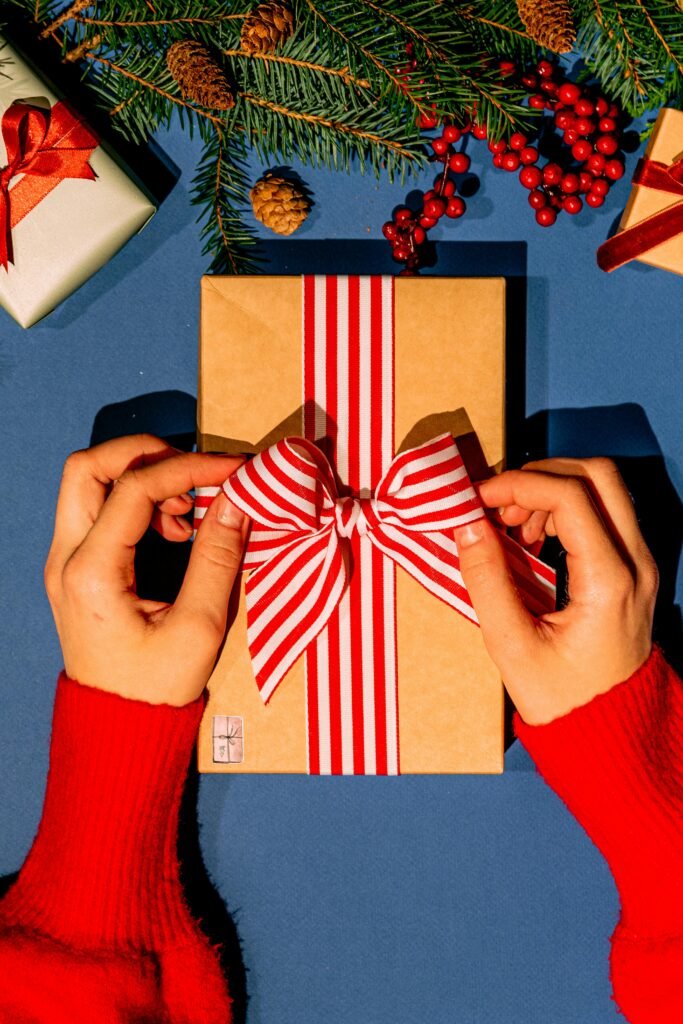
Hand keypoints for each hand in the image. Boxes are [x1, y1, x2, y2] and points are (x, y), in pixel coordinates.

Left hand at [44, 435, 247, 705]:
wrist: (119, 730)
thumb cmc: (157, 690)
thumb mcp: (199, 628)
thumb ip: (219, 558)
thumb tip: (238, 500)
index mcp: (91, 572)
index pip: (135, 487)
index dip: (190, 467)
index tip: (235, 469)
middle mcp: (66, 558)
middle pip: (88, 466)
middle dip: (147, 454)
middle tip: (197, 472)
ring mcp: (65, 560)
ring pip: (88, 481)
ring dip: (142, 476)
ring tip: (190, 509)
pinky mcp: (77, 567)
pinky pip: (98, 508)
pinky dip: (137, 500)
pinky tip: (176, 530)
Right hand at [453, 458, 657, 724]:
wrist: (608, 733)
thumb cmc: (560, 697)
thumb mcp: (511, 645)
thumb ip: (486, 579)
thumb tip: (464, 523)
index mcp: (609, 581)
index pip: (570, 496)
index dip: (517, 484)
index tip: (478, 498)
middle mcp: (635, 563)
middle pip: (597, 474)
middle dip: (540, 475)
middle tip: (498, 501)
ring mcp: (639, 564)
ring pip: (603, 488)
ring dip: (551, 490)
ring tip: (509, 523)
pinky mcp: (632, 569)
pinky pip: (603, 513)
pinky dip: (564, 509)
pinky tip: (530, 537)